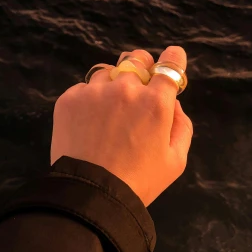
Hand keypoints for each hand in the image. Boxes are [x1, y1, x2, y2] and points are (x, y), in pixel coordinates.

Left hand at [50, 46, 193, 206]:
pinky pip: (84, 88)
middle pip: (136, 59)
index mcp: (156, 102)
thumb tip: (173, 102)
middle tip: (138, 85)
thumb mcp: (175, 160)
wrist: (90, 194)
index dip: (173, 58)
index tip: (173, 57)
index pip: (169, 65)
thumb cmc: (139, 181)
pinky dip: (89, 99)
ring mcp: (95, 91)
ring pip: (107, 71)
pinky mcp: (70, 98)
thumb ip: (181, 126)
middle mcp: (126, 88)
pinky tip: (89, 122)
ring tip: (108, 110)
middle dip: (141, 67)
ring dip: (112, 83)